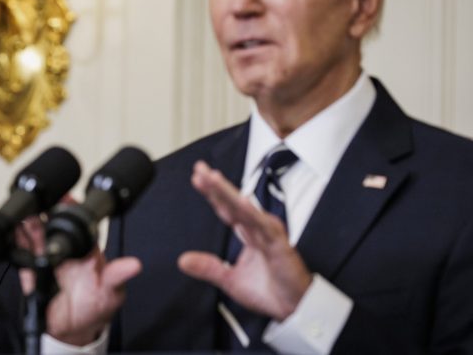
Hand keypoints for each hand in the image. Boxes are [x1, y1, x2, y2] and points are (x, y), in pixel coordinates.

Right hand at [16, 205, 141, 345]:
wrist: (73, 329)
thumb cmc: (96, 306)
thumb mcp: (110, 292)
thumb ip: (117, 276)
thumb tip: (133, 265)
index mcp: (87, 249)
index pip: (80, 223)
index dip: (72, 208)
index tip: (66, 198)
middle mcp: (67, 249)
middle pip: (54, 222)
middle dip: (46, 209)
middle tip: (40, 201)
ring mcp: (48, 256)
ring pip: (36, 232)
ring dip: (30, 221)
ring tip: (25, 213)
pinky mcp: (31, 268)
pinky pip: (21, 250)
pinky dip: (15, 238)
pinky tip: (11, 230)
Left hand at [178, 161, 311, 320]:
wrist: (294, 308)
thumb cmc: (269, 291)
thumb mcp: (230, 280)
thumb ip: (208, 267)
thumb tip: (182, 260)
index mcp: (247, 233)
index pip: (226, 208)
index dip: (212, 193)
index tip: (196, 178)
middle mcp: (257, 228)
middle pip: (233, 202)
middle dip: (215, 185)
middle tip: (199, 169)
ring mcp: (269, 234)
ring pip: (245, 209)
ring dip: (229, 193)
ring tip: (213, 178)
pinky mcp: (280, 245)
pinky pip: (265, 227)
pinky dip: (254, 214)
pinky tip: (242, 203)